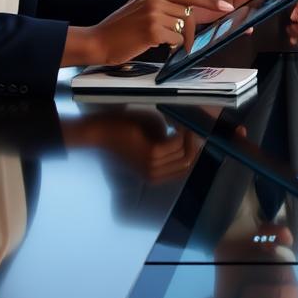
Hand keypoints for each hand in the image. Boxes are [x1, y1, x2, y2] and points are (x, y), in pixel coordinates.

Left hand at [63, 106, 205, 181]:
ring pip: (184, 153)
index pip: (184, 168)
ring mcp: (153, 165)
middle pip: (188, 162)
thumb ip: (168, 141)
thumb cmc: (124, 132)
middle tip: (193, 127)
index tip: (196, 137)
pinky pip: (177, 143)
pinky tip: (177, 123)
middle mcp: (155, 174)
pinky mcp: (152, 153)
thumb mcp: (151, 138)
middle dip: (195, 144)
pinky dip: (180, 132)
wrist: (101, 132)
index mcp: (154, 174)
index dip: (193, 152)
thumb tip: (187, 132)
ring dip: (188, 136)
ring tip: (185, 122)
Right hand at [66, 0, 231, 65]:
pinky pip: (175, 40)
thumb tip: (183, 14)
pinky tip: (154, 45)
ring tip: (160, 42)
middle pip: (189, 14)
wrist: (97, 41)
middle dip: (188, 30)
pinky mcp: (152, 30)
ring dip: (177, 39)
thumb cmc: (118, 29)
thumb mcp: (139, 7)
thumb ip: (160, 5)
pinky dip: (170, 46)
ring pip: (183, 28)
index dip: (210, 1)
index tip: (226, 6)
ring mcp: (153, 13)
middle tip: (181, 41)